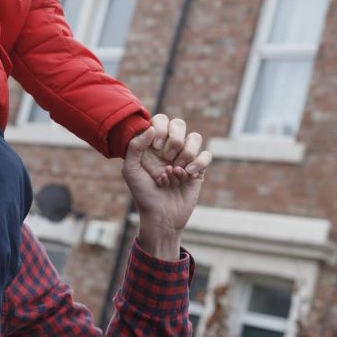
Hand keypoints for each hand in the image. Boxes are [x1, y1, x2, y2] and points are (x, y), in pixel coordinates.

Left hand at [122, 115, 210, 259]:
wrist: (160, 216)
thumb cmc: (143, 194)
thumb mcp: (130, 170)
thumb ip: (135, 147)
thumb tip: (151, 128)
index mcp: (153, 144)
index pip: (161, 120)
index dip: (161, 128)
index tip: (155, 147)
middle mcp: (169, 148)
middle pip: (179, 124)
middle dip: (174, 139)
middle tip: (166, 157)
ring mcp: (185, 157)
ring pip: (195, 137)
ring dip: (186, 153)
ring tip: (176, 170)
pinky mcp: (199, 170)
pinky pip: (206, 155)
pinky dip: (198, 163)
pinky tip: (187, 175)